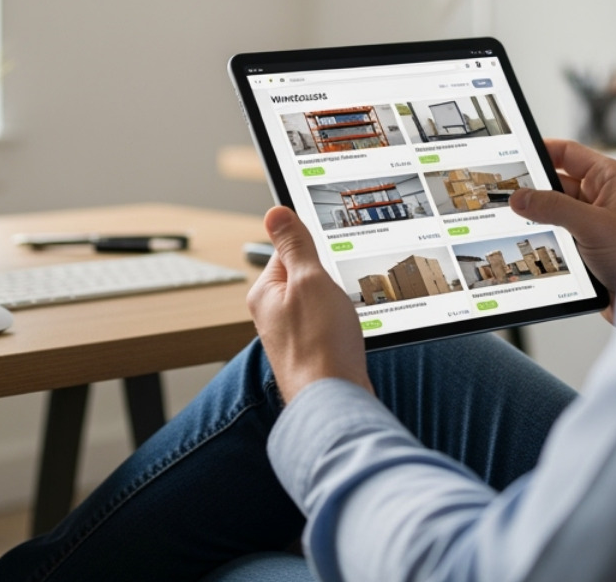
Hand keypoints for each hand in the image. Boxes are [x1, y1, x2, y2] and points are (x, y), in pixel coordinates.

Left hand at [247, 206, 372, 402]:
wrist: (334, 402)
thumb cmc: (319, 345)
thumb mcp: (308, 279)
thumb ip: (294, 244)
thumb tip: (276, 212)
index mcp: (265, 292)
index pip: (288, 250)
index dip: (315, 250)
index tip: (332, 252)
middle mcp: (274, 314)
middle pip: (307, 277)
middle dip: (331, 279)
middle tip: (341, 290)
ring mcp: (293, 336)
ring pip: (322, 302)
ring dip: (340, 304)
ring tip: (345, 317)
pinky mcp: (312, 353)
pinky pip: (330, 326)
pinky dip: (344, 325)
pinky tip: (351, 335)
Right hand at [509, 139, 615, 319]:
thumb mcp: (593, 225)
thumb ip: (553, 207)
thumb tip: (520, 197)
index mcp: (612, 179)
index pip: (569, 153)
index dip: (541, 151)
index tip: (515, 156)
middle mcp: (604, 198)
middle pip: (558, 184)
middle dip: (534, 190)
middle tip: (506, 193)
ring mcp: (596, 223)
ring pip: (556, 213)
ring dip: (540, 218)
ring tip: (514, 220)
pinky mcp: (589, 248)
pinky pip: (560, 236)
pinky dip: (546, 238)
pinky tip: (531, 242)